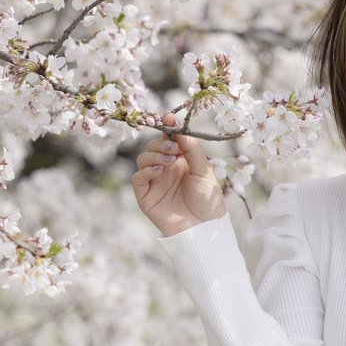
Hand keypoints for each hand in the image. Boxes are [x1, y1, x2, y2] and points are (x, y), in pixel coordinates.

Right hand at [131, 112, 226, 235]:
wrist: (204, 228)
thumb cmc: (207, 199)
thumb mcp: (204, 169)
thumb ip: (191, 148)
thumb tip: (179, 128)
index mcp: (181, 160)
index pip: (169, 139)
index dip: (167, 127)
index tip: (169, 118)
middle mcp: (166, 168)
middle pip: (154, 146)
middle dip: (161, 143)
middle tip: (174, 148)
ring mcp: (155, 181)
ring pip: (143, 159)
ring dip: (154, 155)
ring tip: (169, 161)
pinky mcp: (146, 196)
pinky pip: (138, 178)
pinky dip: (145, 171)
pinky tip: (159, 171)